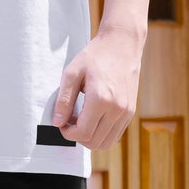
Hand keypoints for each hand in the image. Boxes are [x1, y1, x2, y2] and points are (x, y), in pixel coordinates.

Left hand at [52, 27, 144, 151]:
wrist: (122, 45)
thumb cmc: (96, 56)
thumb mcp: (72, 73)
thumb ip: (63, 100)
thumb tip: (57, 122)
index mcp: (101, 99)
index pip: (82, 133)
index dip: (67, 133)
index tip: (62, 124)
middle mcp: (117, 109)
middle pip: (94, 142)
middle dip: (78, 137)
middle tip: (70, 122)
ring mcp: (126, 112)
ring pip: (106, 143)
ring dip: (90, 138)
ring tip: (82, 121)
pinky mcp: (131, 112)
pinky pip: (115, 135)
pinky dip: (102, 134)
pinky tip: (93, 119)